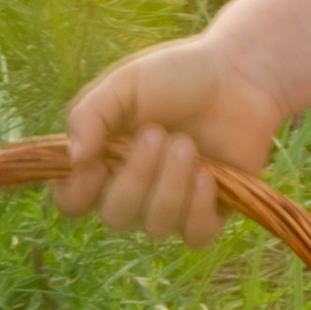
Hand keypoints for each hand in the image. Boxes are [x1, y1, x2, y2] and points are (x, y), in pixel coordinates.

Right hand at [55, 29, 290, 248]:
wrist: (238, 73)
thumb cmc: (176, 75)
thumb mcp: (124, 83)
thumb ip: (91, 115)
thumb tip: (73, 159)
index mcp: (103, 160)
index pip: (72, 201)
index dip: (77, 193)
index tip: (96, 165)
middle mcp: (133, 189)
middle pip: (116, 216)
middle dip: (136, 177)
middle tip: (158, 134)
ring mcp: (171, 204)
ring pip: (156, 226)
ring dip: (171, 184)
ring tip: (187, 144)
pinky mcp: (210, 212)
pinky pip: (195, 236)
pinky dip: (198, 208)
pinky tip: (208, 174)